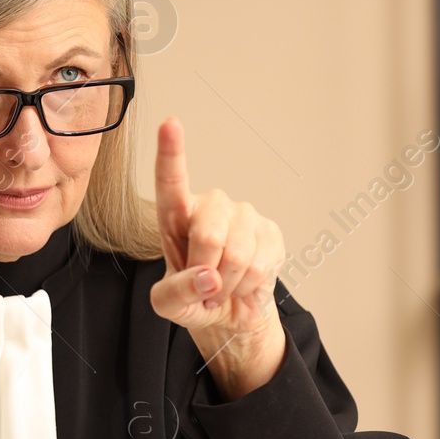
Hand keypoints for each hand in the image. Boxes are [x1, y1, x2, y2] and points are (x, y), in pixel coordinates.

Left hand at [150, 116, 287, 399]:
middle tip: (205, 284)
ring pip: (237, 254)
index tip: (170, 123)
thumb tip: (207, 276)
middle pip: (209, 235)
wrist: (229, 315)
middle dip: (206, 271)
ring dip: (228, 283)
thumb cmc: (192, 299)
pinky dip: (248, 285)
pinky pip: (261, 264)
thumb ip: (176, 293)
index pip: (171, 181)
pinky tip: (243, 282)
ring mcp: (243, 216)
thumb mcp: (168, 306)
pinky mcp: (271, 232)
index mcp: (176, 216)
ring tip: (223, 285)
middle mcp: (210, 207)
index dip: (171, 153)